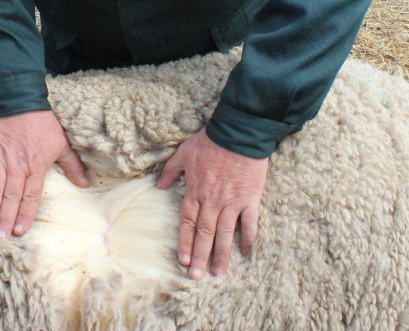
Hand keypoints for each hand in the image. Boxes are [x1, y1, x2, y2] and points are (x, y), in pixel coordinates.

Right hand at [0, 110, 89, 236]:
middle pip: (11, 197)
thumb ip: (72, 165)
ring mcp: (0, 159)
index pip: (30, 196)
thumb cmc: (42, 122)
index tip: (20, 231)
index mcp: (35, 166)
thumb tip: (85, 183)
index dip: (25, 214)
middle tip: (1, 237)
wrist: (19, 99)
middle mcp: (17, 166)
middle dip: (6, 219)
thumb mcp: (61, 143)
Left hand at [156, 130, 268, 278]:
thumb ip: (170, 171)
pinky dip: (248, 237)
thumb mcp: (184, 153)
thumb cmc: (210, 141)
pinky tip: (246, 251)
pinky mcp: (250, 198)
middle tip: (196, 276)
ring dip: (221, 253)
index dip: (184, 242)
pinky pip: (249, 222)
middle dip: (199, 256)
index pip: (187, 222)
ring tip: (218, 272)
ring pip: (224, 233)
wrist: (239, 133)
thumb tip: (158, 186)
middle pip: (204, 233)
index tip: (182, 260)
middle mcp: (212, 201)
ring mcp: (232, 202)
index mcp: (195, 191)